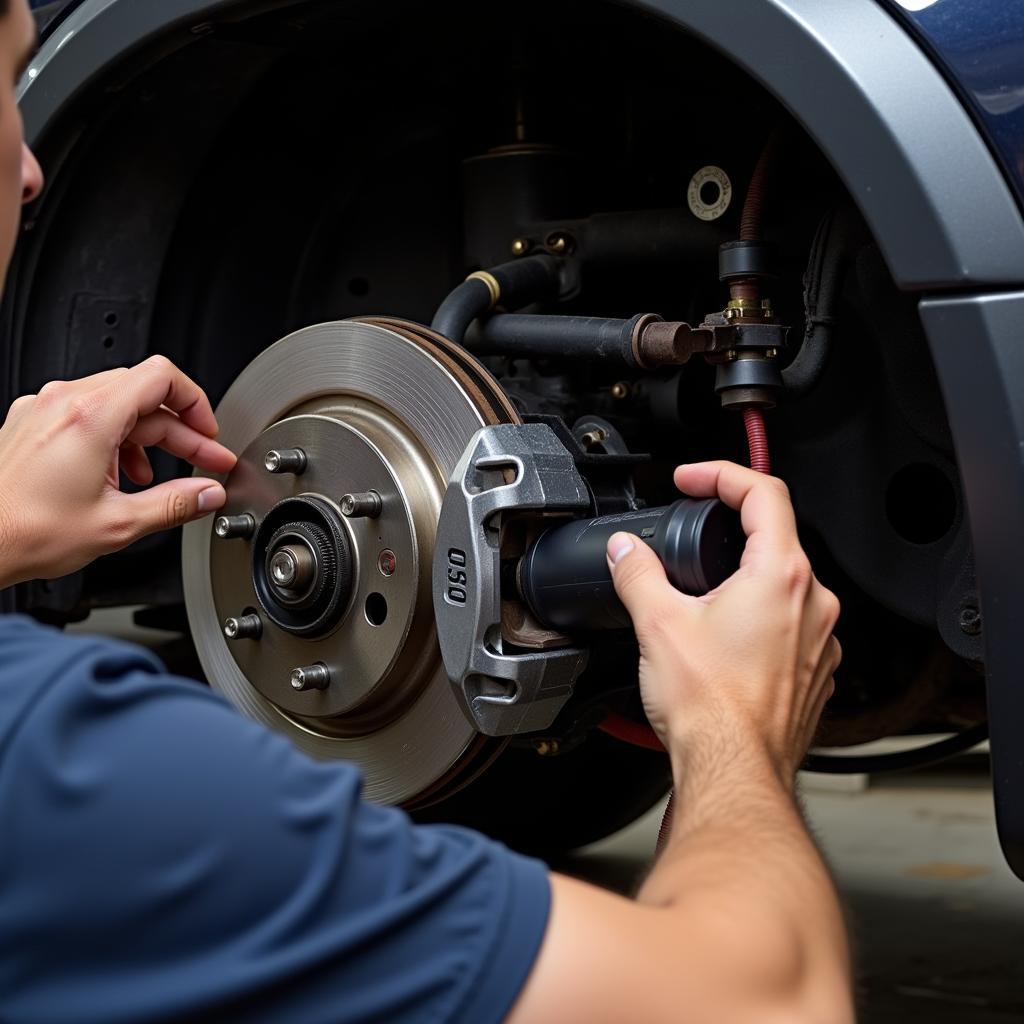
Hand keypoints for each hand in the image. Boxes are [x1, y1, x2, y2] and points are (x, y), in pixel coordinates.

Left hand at [0, 356, 236, 585]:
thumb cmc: (27, 532)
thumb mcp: (119, 524)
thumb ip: (176, 504)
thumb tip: (209, 493)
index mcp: (90, 417)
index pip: (162, 377)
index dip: (196, 403)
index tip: (209, 433)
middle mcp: (64, 403)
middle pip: (144, 393)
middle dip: (180, 429)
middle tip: (203, 462)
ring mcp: (44, 409)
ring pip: (118, 403)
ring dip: (149, 436)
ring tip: (160, 476)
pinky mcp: (33, 423)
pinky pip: (88, 414)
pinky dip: (116, 437)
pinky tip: (122, 473)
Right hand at [607, 461, 840, 780]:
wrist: (734, 773)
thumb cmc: (712, 709)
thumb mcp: (658, 624)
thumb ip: (637, 573)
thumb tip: (625, 551)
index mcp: (781, 577)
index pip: (763, 494)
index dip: (722, 475)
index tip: (694, 481)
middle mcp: (814, 604)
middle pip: (776, 538)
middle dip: (729, 533)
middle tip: (690, 539)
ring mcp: (821, 640)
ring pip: (785, 586)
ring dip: (745, 581)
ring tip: (703, 600)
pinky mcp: (817, 672)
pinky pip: (792, 627)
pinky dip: (760, 621)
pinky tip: (726, 644)